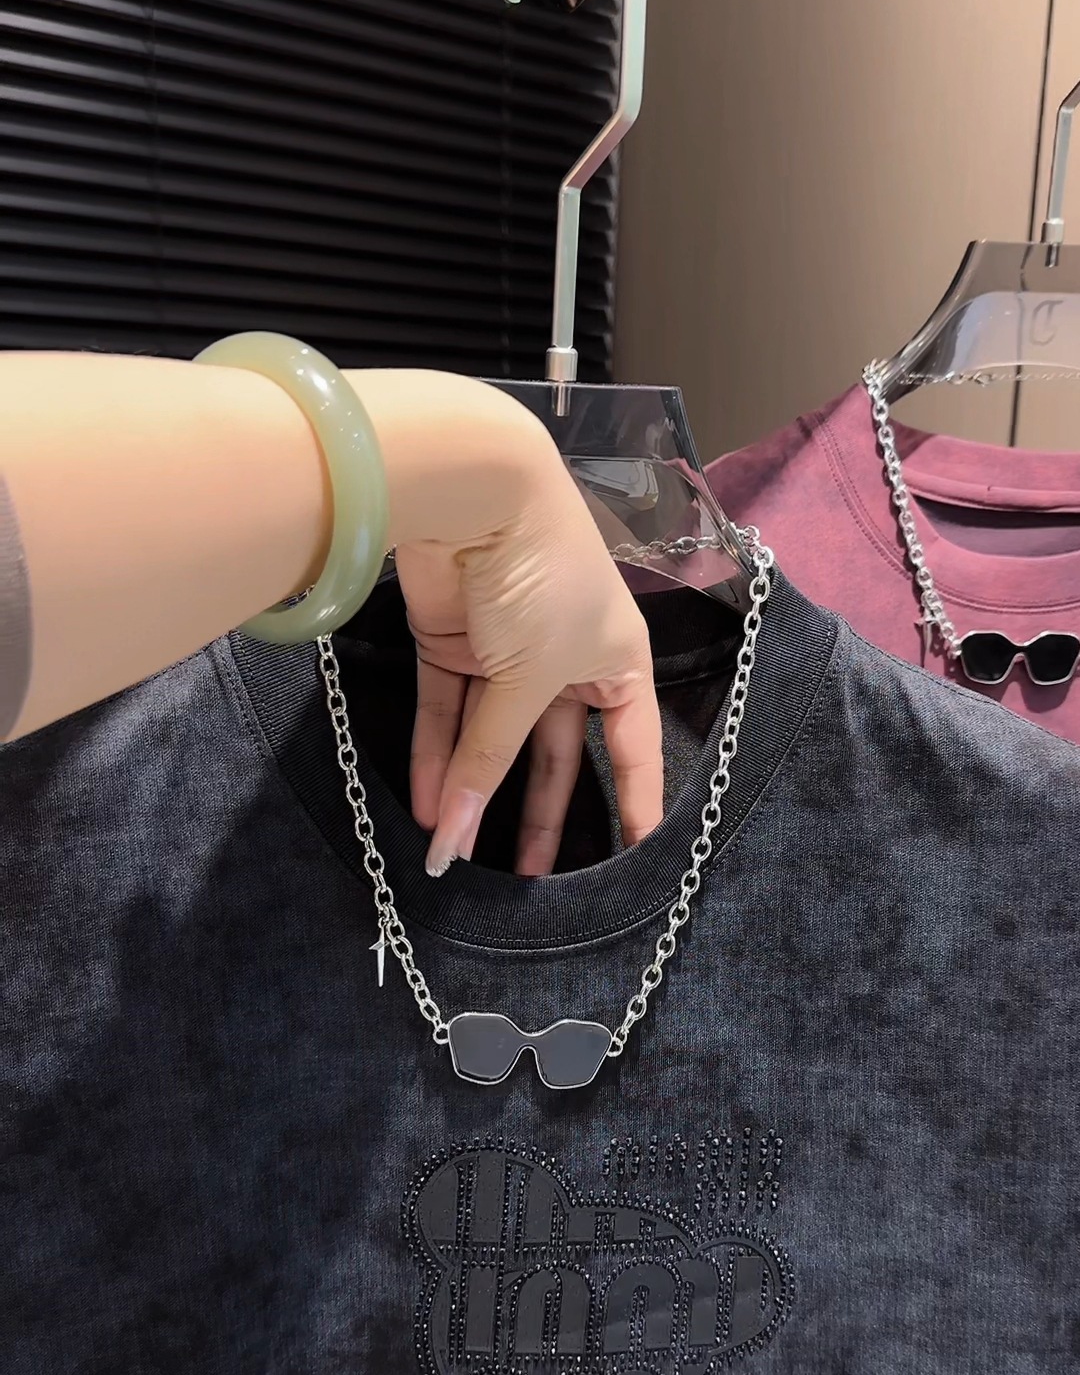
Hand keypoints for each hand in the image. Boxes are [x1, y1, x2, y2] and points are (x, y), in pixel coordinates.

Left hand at [349, 370, 662, 876]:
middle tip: (528, 882)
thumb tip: (455, 841)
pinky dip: (437, 756)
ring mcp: (507, 651)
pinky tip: (429, 808)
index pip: (634, 748)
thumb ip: (492, 760)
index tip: (637, 863)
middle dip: (538, 815)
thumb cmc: (540, 580)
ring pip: (492, 737)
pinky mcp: (452, 642)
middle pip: (556, 752)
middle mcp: (569, 659)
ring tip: (457, 856)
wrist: (477, 492)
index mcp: (620, 662)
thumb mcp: (530, 679)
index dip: (635, 803)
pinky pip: (448, 713)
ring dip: (473, 790)